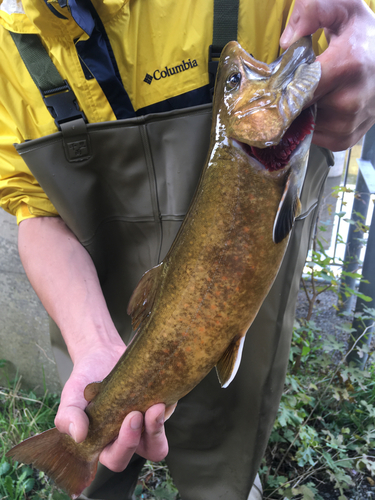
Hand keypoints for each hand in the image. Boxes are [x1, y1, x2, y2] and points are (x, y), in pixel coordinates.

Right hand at [54, 344, 168, 471]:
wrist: (101, 354)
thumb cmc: (84, 380)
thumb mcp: (70, 397)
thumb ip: (68, 417)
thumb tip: (79, 436)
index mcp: (106, 443)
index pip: (118, 459)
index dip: (125, 446)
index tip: (128, 418)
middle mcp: (130, 436)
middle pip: (149, 451)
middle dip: (149, 435)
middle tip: (139, 413)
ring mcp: (147, 421)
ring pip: (162, 437)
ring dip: (160, 425)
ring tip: (155, 404)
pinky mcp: (160, 404)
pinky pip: (169, 412)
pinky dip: (168, 405)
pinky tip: (159, 391)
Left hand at [280, 0, 374, 150]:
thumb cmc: (362, 36)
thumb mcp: (343, 8)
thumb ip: (312, 10)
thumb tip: (287, 41)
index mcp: (347, 66)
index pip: (297, 88)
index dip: (279, 86)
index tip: (273, 81)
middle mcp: (349, 101)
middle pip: (297, 109)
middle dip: (287, 99)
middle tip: (289, 85)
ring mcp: (348, 124)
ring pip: (302, 125)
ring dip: (298, 113)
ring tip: (308, 94)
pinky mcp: (345, 140)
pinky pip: (313, 137)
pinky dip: (309, 125)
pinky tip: (317, 108)